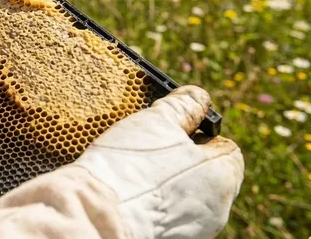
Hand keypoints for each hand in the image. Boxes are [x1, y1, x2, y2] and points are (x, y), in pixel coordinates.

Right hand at [70, 85, 243, 237]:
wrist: (96, 211)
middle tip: (152, 145)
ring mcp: (194, 229)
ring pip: (186, 193)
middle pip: (206, 171)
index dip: (199, 132)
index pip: (226, 147)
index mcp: (223, 176)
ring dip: (168, 179)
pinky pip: (168, 211)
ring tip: (136, 168)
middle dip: (182, 156)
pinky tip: (131, 190)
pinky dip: (154, 200)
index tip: (173, 127)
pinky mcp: (169, 237)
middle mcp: (217, 208)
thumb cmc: (131, 165)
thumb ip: (184, 104)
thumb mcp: (158, 120)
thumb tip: (198, 96)